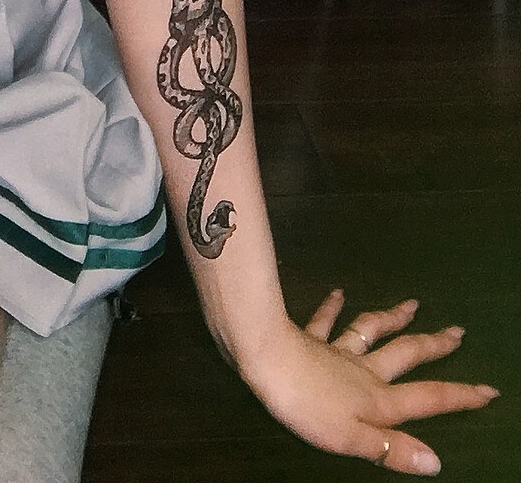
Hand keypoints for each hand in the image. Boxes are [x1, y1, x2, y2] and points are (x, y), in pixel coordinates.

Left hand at [237, 290, 497, 472]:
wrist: (264, 359)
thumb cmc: (307, 406)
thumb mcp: (354, 440)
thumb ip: (393, 448)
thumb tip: (436, 460)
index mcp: (378, 399)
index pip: (429, 398)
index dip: (460, 397)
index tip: (489, 389)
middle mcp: (363, 371)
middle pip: (406, 355)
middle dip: (434, 345)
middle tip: (457, 331)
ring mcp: (336, 351)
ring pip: (371, 331)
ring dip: (392, 318)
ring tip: (412, 304)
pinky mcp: (307, 339)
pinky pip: (324, 321)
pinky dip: (333, 307)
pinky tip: (338, 293)